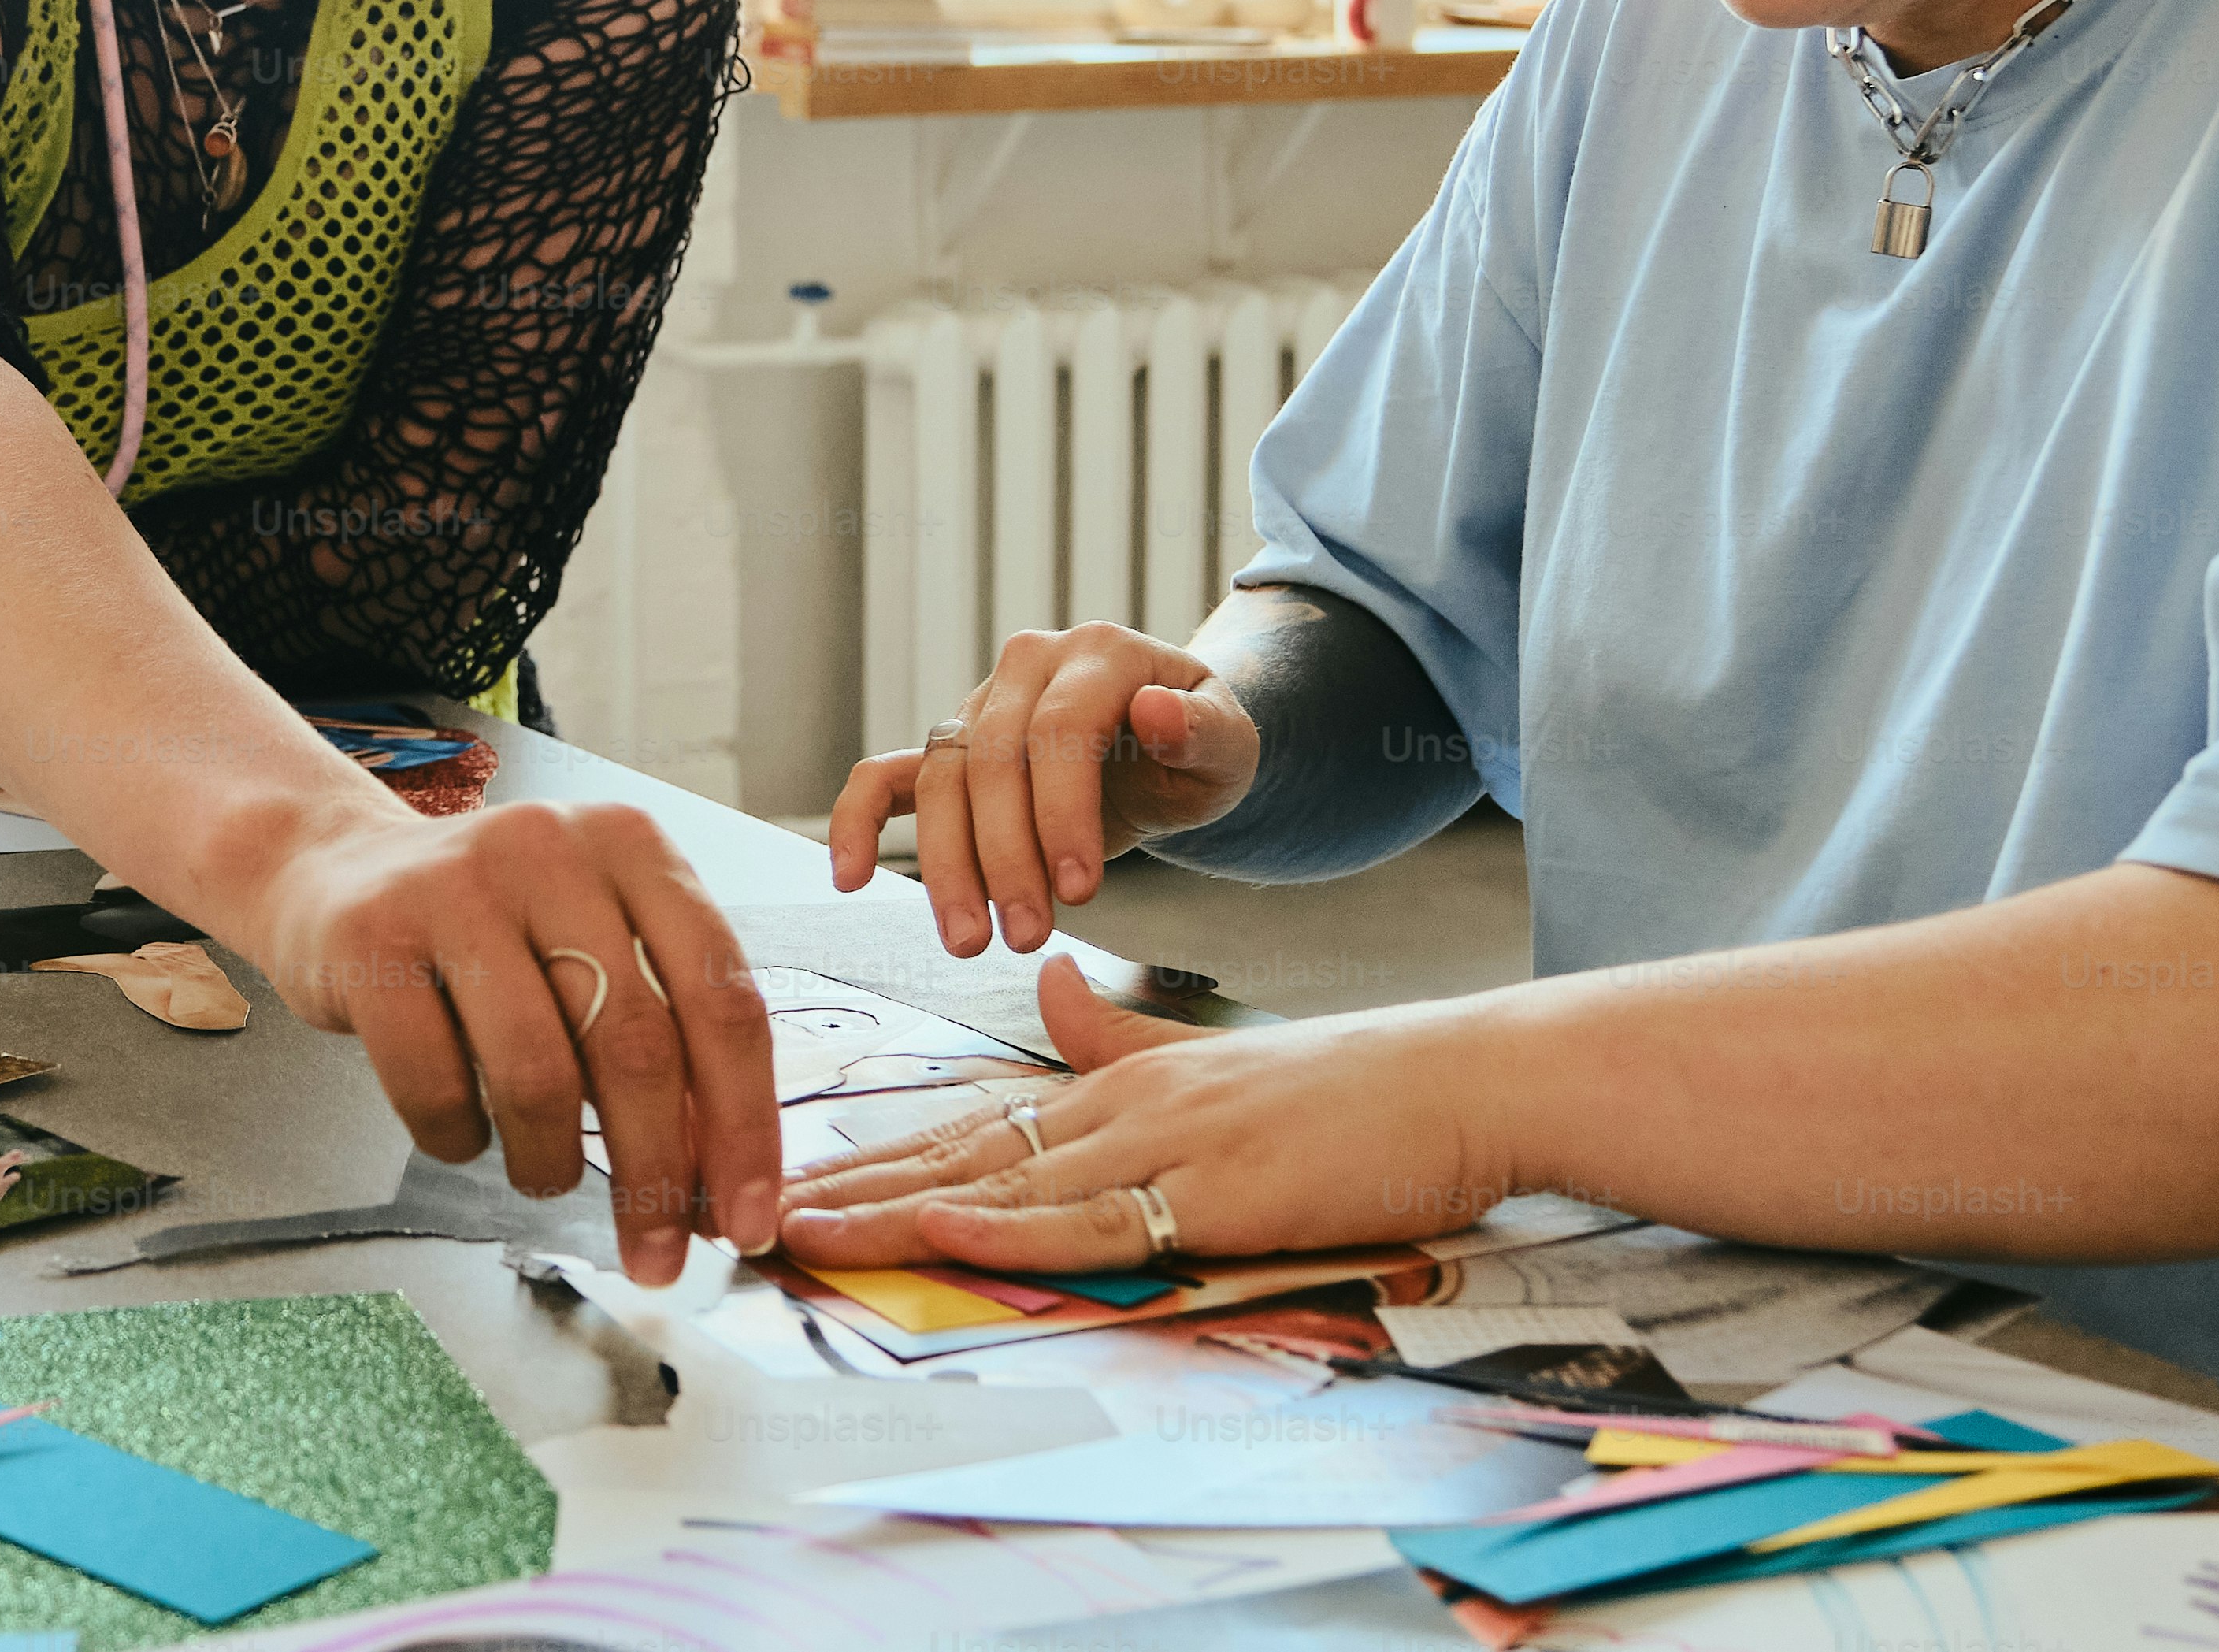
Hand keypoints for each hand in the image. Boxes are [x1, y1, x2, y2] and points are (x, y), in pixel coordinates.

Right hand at [249, 796, 781, 1286]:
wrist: (334, 876)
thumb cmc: (488, 933)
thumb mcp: (592, 950)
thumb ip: (665, 1042)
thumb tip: (720, 1191)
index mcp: (631, 846)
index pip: (723, 1000)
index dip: (745, 1127)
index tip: (746, 1222)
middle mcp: (550, 848)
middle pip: (637, 1045)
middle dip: (656, 1175)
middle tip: (656, 1256)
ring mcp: (454, 886)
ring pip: (538, 1073)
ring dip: (551, 1161)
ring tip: (544, 1172)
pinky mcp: (373, 937)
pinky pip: (435, 1084)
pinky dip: (458, 1138)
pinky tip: (462, 1131)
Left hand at [777, 955, 1505, 1277]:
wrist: (1461, 1081)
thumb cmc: (1353, 1089)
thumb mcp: (1214, 1056)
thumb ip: (1123, 1034)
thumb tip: (1055, 986)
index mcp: (1116, 1079)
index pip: (973, 1125)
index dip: (881, 1156)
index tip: (801, 1179)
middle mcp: (1121, 1103)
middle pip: (960, 1153)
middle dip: (853, 1190)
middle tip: (757, 1215)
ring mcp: (1165, 1143)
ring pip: (1002, 1183)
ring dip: (894, 1214)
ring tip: (804, 1233)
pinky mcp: (1216, 1189)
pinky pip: (1094, 1215)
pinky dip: (1012, 1224)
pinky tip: (940, 1226)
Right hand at [827, 623, 1260, 955]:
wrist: (1170, 745)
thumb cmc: (1198, 747)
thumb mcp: (1229, 742)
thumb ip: (1201, 729)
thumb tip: (1156, 710)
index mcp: (1098, 654)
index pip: (1061, 728)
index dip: (1063, 811)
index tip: (1082, 891)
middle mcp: (1027, 668)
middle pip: (991, 760)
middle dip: (1004, 856)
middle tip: (1024, 937)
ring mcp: (981, 707)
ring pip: (941, 781)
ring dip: (947, 866)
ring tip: (970, 942)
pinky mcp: (952, 751)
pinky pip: (887, 777)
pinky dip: (858, 819)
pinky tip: (849, 875)